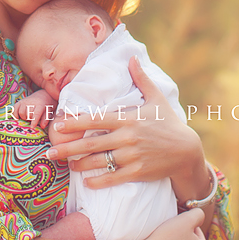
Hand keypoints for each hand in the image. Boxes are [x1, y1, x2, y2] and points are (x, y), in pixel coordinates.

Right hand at [13, 90, 55, 128]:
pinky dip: (15, 114)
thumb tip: (42, 126)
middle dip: (29, 119)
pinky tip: (18, 117)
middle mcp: (31, 102)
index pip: (36, 113)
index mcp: (40, 104)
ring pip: (20, 112)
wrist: (43, 95)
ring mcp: (25, 101)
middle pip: (27, 114)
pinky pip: (14, 108)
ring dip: (23, 117)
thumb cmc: (46, 105)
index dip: (34, 121)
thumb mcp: (49, 111)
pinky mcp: (20, 101)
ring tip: (27, 117)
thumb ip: (45, 119)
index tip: (32, 127)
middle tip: (32, 119)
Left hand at [48, 57, 211, 202]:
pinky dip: (99, 181)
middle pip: (92, 144)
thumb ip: (141, 79)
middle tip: (50, 152)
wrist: (187, 151)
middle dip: (69, 148)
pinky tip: (87, 182)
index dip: (75, 123)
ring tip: (67, 165)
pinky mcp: (137, 173)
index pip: (96, 120)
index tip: (58, 125)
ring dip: (80, 165)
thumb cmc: (169, 123)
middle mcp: (127, 138)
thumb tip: (132, 57)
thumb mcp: (157, 99)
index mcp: (128, 119)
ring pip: (99, 162)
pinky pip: (113, 178)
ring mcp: (132, 156)